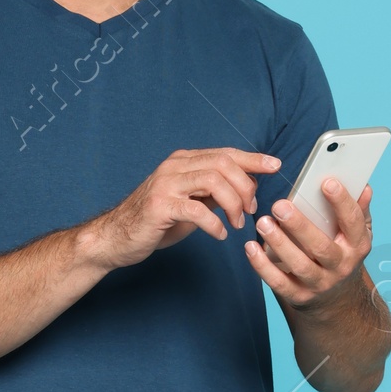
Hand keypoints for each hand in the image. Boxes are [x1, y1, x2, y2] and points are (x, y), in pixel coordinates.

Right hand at [83, 146, 280, 269]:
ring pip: (213, 181)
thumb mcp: (190, 203)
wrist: (115, 238)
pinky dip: (214, 224)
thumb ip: (212, 193)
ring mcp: (165, 185)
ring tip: (235, 224)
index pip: (225, 153)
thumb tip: (244, 189)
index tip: (275, 166)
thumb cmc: (155, 222)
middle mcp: (174, 167)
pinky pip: (197, 210)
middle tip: (250, 211)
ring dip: (232, 205)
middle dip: (245, 187)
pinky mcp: (160, 207)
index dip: (253, 158)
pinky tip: (219, 235)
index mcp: (183, 162)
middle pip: (223, 164)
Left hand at [246, 176, 374, 309]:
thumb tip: (364, 187)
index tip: (327, 182)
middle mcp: (341, 266)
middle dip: (300, 225)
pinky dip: (262, 266)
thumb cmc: (341, 253)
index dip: (342, 202)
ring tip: (263, 222)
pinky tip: (251, 247)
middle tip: (280, 205)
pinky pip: (279, 283)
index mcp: (357, 245)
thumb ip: (358, 210)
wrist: (336, 300)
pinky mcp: (299, 296)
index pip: (353, 222)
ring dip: (279, 243)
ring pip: (299, 265)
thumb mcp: (356, 234)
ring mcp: (320, 284)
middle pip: (321, 247)